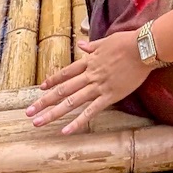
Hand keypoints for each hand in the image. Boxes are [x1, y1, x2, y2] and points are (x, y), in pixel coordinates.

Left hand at [27, 30, 152, 133]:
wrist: (143, 47)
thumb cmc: (127, 42)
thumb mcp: (106, 41)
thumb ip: (92, 46)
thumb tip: (81, 45)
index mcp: (88, 62)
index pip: (65, 73)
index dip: (52, 81)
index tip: (40, 88)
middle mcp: (89, 75)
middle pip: (62, 90)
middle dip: (43, 102)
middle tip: (29, 112)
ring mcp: (97, 86)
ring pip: (71, 102)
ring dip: (53, 113)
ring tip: (38, 123)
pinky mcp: (109, 96)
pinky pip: (90, 111)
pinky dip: (77, 122)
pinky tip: (66, 131)